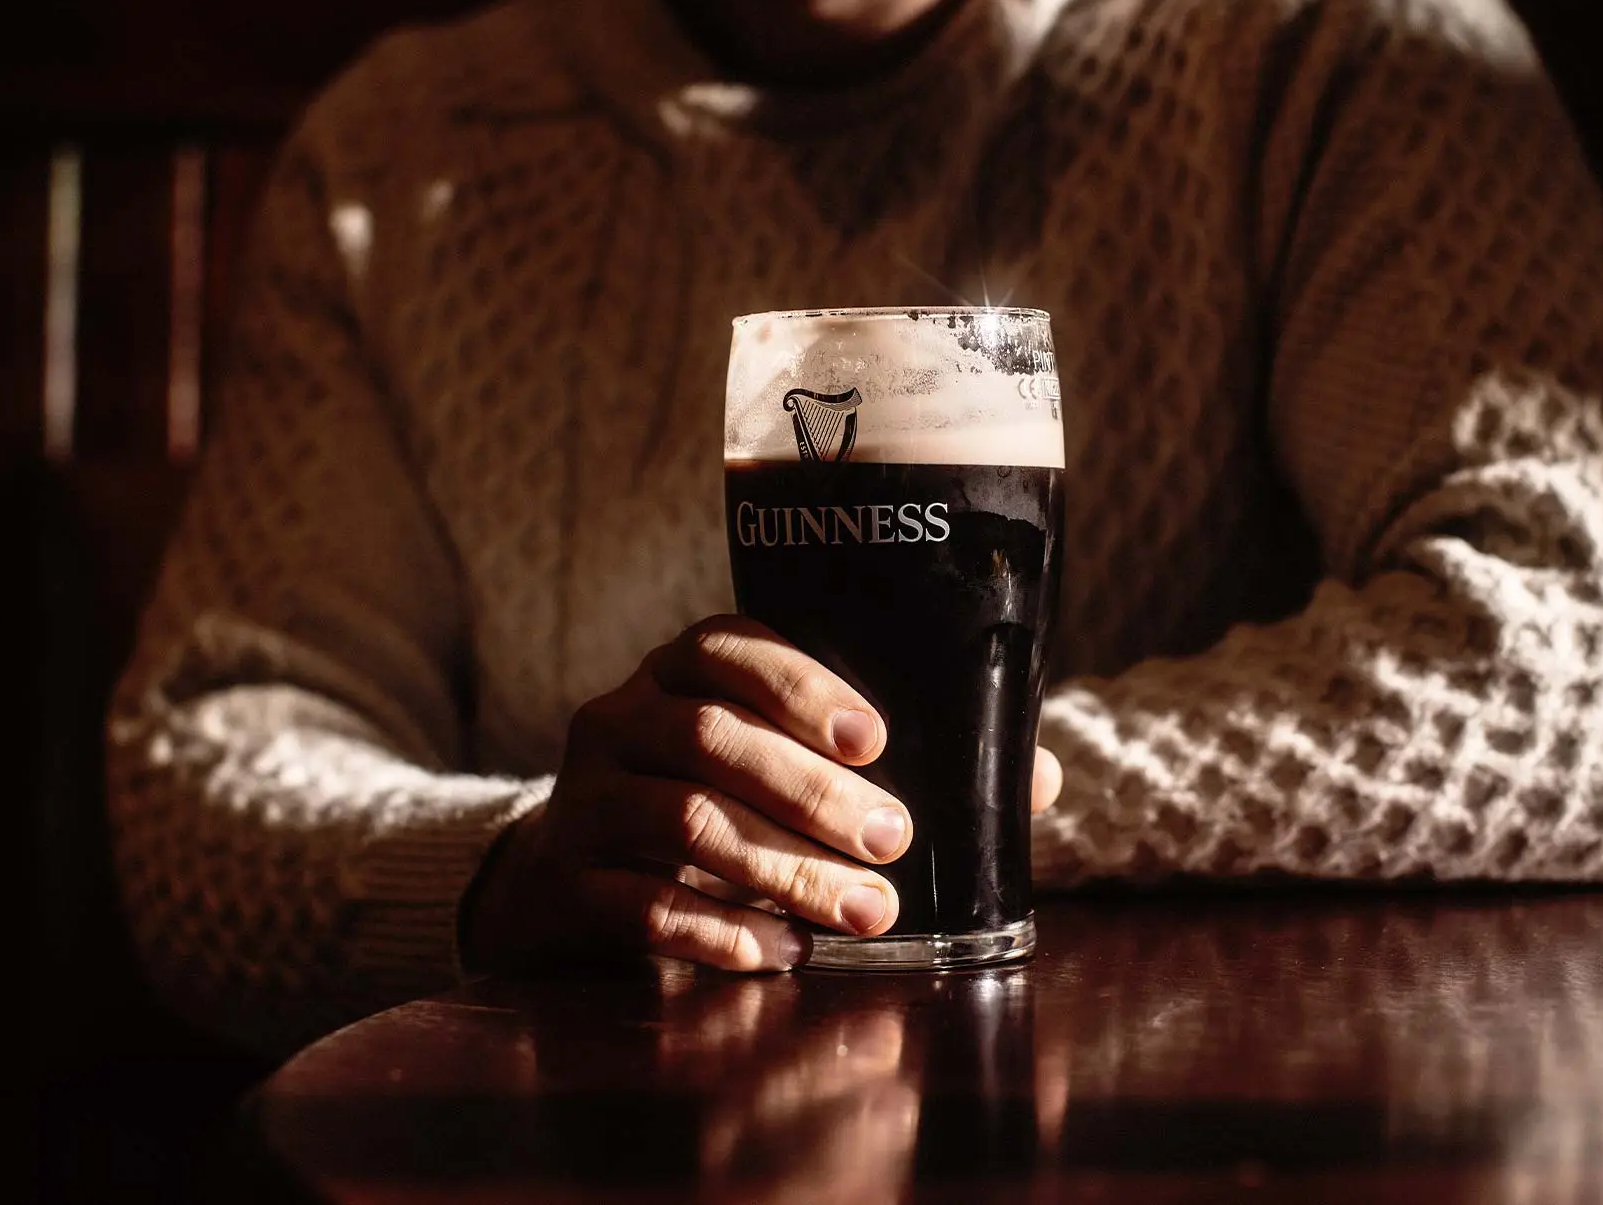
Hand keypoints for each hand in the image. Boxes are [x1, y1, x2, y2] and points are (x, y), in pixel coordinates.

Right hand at [461, 614, 1064, 974]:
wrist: (571, 870)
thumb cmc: (715, 798)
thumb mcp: (784, 763)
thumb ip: (898, 761)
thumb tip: (1035, 780)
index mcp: (681, 670)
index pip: (729, 648)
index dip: (801, 687)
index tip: (874, 739)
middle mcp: (622, 717)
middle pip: (710, 740)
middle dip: (811, 794)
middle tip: (894, 840)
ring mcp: (586, 798)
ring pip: (683, 822)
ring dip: (783, 870)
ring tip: (864, 912)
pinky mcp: (567, 879)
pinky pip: (640, 903)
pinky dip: (719, 930)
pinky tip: (782, 952)